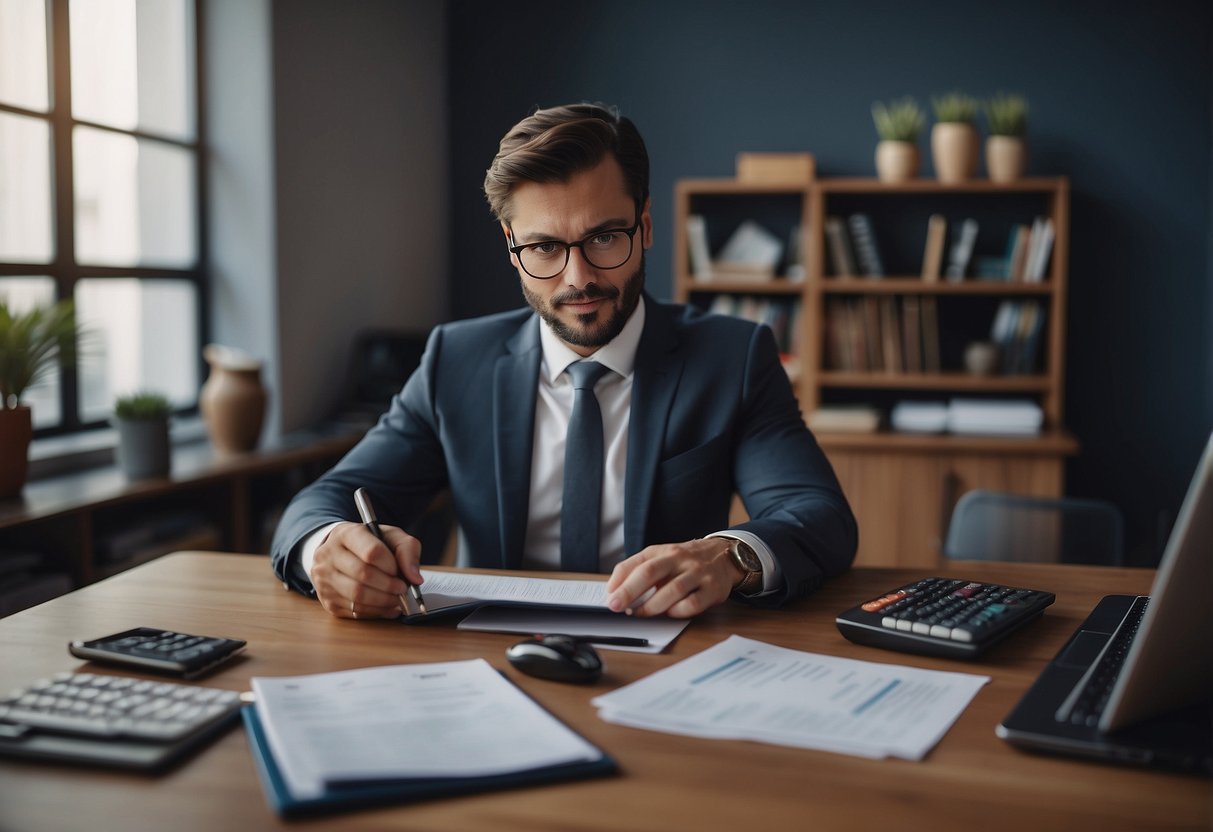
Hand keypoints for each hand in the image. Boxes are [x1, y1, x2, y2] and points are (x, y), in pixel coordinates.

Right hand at [310, 522, 423, 619]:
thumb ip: (408, 550)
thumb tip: (415, 578)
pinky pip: (354, 611)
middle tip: (403, 589)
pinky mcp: (327, 600)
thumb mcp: (391, 537)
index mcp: (346, 534)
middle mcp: (328, 555)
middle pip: (363, 575)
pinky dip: (376, 612)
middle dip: (389, 585)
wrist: (340, 553)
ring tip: (397, 599)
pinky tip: (387, 607)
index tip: (400, 571)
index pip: (371, 552)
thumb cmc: (369, 544)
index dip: (391, 565)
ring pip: (357, 596)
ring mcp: (324, 579)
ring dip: (384, 601)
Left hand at [604, 538, 741, 617]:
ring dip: (652, 606)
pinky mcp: (713, 589)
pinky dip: (678, 611)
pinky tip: (670, 613)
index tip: (609, 595)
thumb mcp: (663, 558)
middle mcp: (680, 559)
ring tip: (640, 614)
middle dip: (630, 591)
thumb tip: (616, 591)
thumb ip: (641, 570)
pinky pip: (693, 603)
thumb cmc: (686, 562)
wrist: (724, 555)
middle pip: (650, 572)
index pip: (636, 562)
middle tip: (616, 606)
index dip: (619, 579)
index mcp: (663, 551)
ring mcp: (697, 573)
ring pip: (672, 589)